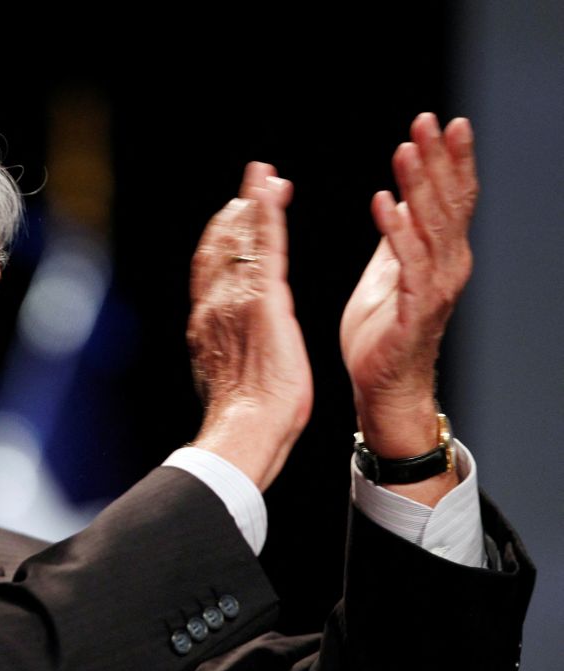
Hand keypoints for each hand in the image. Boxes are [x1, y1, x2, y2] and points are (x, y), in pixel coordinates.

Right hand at [189, 162, 312, 490]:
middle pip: (219, 246)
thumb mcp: (225, 379)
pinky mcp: (263, 300)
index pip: (210, 270)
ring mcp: (236, 300)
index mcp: (205, 325)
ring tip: (264, 177)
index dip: (219, 240)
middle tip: (252, 183)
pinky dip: (267, 214)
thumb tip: (222, 354)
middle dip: (234, 212)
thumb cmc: (244, 421)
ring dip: (252, 203)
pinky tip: (273, 189)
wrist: (245, 430)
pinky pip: (266, 247)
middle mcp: (213, 306)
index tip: (231, 218)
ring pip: (240, 240)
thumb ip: (222, 354)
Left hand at [340, 114, 476, 501]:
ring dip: (418, 186)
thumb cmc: (382, 333)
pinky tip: (386, 204)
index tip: (438, 121)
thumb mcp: (388, 273)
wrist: (382, 388)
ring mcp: (435, 288)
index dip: (446, 159)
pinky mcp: (415, 310)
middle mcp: (447, 266)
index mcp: (440, 255)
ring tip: (404, 151)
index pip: (449, 197)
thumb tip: (400, 197)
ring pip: (431, 227)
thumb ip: (397, 238)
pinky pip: (408, 265)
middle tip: (428, 121)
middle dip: (438, 159)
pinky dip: (397, 232)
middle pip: (448, 203)